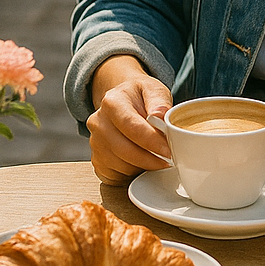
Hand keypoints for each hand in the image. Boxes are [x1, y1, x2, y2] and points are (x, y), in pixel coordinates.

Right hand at [87, 56, 172, 184]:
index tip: (168, 150)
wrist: (124, 101)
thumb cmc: (140, 97)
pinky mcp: (97, 160)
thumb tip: (160, 114)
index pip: (132, 127)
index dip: (152, 142)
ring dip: (143, 167)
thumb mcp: (153, 90)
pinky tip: (143, 162)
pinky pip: (116, 175)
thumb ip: (159, 101)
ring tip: (158, 159)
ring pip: (121, 165)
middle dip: (151, 160)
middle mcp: (98, 123)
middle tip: (169, 161)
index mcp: (112, 102)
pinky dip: (133, 173)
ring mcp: (95, 143)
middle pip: (125, 150)